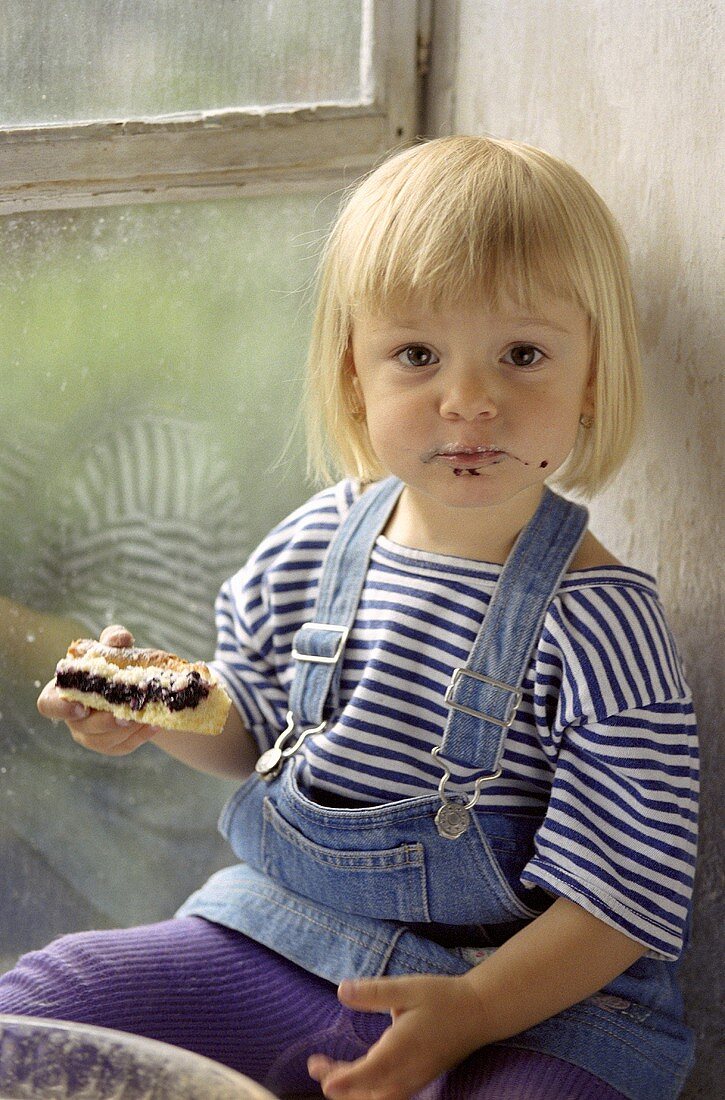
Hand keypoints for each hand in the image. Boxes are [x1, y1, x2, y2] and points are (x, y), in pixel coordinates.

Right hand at [37, 624, 159, 755]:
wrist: (136, 685)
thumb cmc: (116, 662)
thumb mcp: (115, 647)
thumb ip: (114, 639)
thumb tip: (119, 639)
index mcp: (66, 691)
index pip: (48, 705)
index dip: (61, 709)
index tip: (82, 707)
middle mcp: (73, 717)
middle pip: (82, 727)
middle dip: (105, 722)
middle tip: (126, 715)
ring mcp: (90, 734)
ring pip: (103, 741)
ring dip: (126, 731)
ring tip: (147, 717)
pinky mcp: (109, 745)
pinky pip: (122, 747)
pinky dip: (139, 737)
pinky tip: (154, 724)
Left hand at [307, 973, 483, 1099]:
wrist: (478, 1013)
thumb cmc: (443, 998)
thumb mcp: (408, 987)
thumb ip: (374, 991)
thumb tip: (341, 991)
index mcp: (403, 1047)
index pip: (369, 1072)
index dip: (344, 1080)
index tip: (323, 1078)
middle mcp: (408, 1071)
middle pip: (368, 1093)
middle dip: (340, 1085)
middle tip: (316, 1066)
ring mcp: (414, 1079)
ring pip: (378, 1099)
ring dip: (353, 1092)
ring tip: (331, 1075)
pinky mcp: (418, 1080)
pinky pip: (388, 1097)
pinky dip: (368, 1093)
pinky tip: (358, 1080)